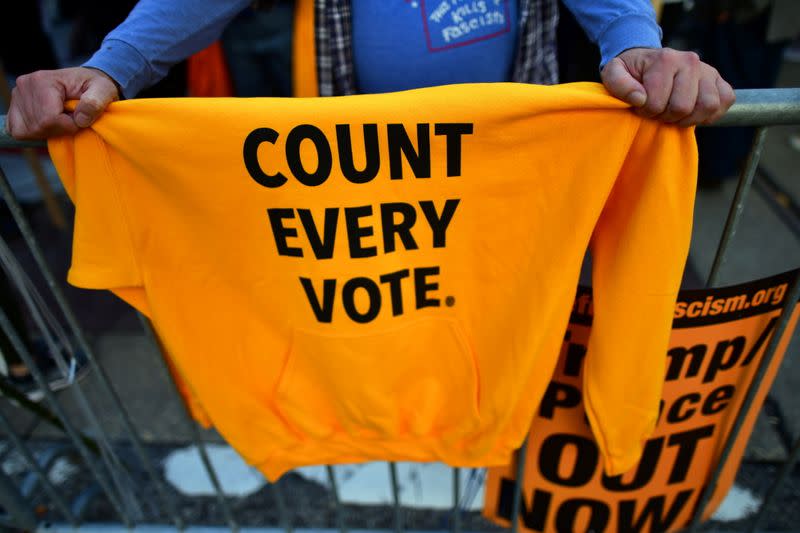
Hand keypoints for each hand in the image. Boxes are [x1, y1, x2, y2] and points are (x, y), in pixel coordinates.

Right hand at [6, 67, 119, 139]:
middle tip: (72, 118)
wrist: (85, 82)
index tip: (80, 119)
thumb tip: (80, 119)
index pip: (49, 118)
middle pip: (38, 126)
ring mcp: (17, 96)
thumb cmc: (94, 86)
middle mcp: (25, 86)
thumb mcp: (103, 90)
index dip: (68, 126)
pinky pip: (18, 131)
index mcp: (43, 80)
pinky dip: (34, 133)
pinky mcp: (15, 107)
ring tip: (62, 119)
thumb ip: (95, 102)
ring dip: (49, 131)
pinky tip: (48, 125)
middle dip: (60, 129)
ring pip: (28, 131)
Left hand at [601, 47, 734, 126]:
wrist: (648, 62)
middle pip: (683, 107)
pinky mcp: (719, 80)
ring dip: (688, 118)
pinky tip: (692, 113)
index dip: (646, 111)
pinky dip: (710, 114)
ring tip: (674, 114)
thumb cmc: (631, 72)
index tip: (641, 105)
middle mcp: (690, 61)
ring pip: (708, 106)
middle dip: (666, 116)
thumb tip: (640, 99)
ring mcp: (708, 70)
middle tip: (658, 110)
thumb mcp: (614, 74)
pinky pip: (725, 102)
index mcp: (665, 59)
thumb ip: (619, 84)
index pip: (656, 103)